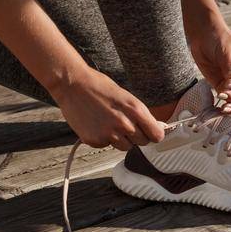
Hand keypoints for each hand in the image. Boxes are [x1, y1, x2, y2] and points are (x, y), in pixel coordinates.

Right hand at [50, 66, 167, 149]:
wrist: (73, 85)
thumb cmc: (100, 87)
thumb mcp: (127, 97)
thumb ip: (141, 115)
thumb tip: (157, 128)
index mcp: (136, 110)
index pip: (157, 135)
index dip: (154, 134)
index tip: (151, 133)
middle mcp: (124, 124)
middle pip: (142, 143)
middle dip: (137, 136)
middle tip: (125, 123)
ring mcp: (109, 134)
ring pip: (125, 147)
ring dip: (121, 139)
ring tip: (109, 122)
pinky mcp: (94, 140)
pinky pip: (106, 145)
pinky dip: (103, 138)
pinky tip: (96, 124)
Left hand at [187, 16, 230, 116]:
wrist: (203, 37)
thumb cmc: (217, 39)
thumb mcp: (225, 51)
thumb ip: (229, 67)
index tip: (227, 83)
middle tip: (221, 95)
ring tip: (222, 108)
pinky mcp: (226, 87)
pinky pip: (230, 101)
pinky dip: (226, 106)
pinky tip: (218, 110)